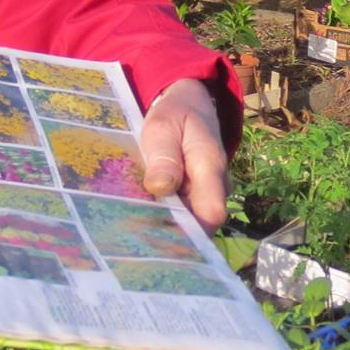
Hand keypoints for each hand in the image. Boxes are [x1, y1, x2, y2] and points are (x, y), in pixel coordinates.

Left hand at [139, 78, 229, 229]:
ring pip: (192, 221)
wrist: (190, 106)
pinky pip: (185, 214)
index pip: (211, 213)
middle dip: (171, 235)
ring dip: (166, 228)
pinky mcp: (198, 197)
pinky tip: (141, 222)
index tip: (158, 242)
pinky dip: (165, 218)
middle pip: (200, 224)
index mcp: (210, 168)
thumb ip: (164, 156)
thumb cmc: (174, 115)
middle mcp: (216, 187)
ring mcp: (209, 194)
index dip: (189, 233)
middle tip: (134, 243)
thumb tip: (160, 187)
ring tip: (133, 234)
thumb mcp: (162, 128)